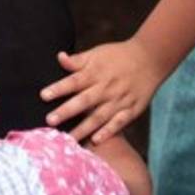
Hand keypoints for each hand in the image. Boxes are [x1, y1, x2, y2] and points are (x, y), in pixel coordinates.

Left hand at [40, 40, 158, 143]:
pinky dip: (109, 131)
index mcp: (96, 72)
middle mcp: (106, 87)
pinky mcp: (132, 109)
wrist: (150, 58)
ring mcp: (120, 99)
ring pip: (99, 116)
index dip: (59, 88)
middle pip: (84, 101)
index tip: (43, 96)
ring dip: (83, 128)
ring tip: (68, 140)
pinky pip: (119, 122)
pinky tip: (96, 140)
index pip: (74, 81)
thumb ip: (78, 60)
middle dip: (67, 111)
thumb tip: (59, 57)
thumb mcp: (97, 53)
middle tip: (49, 121)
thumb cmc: (118, 56)